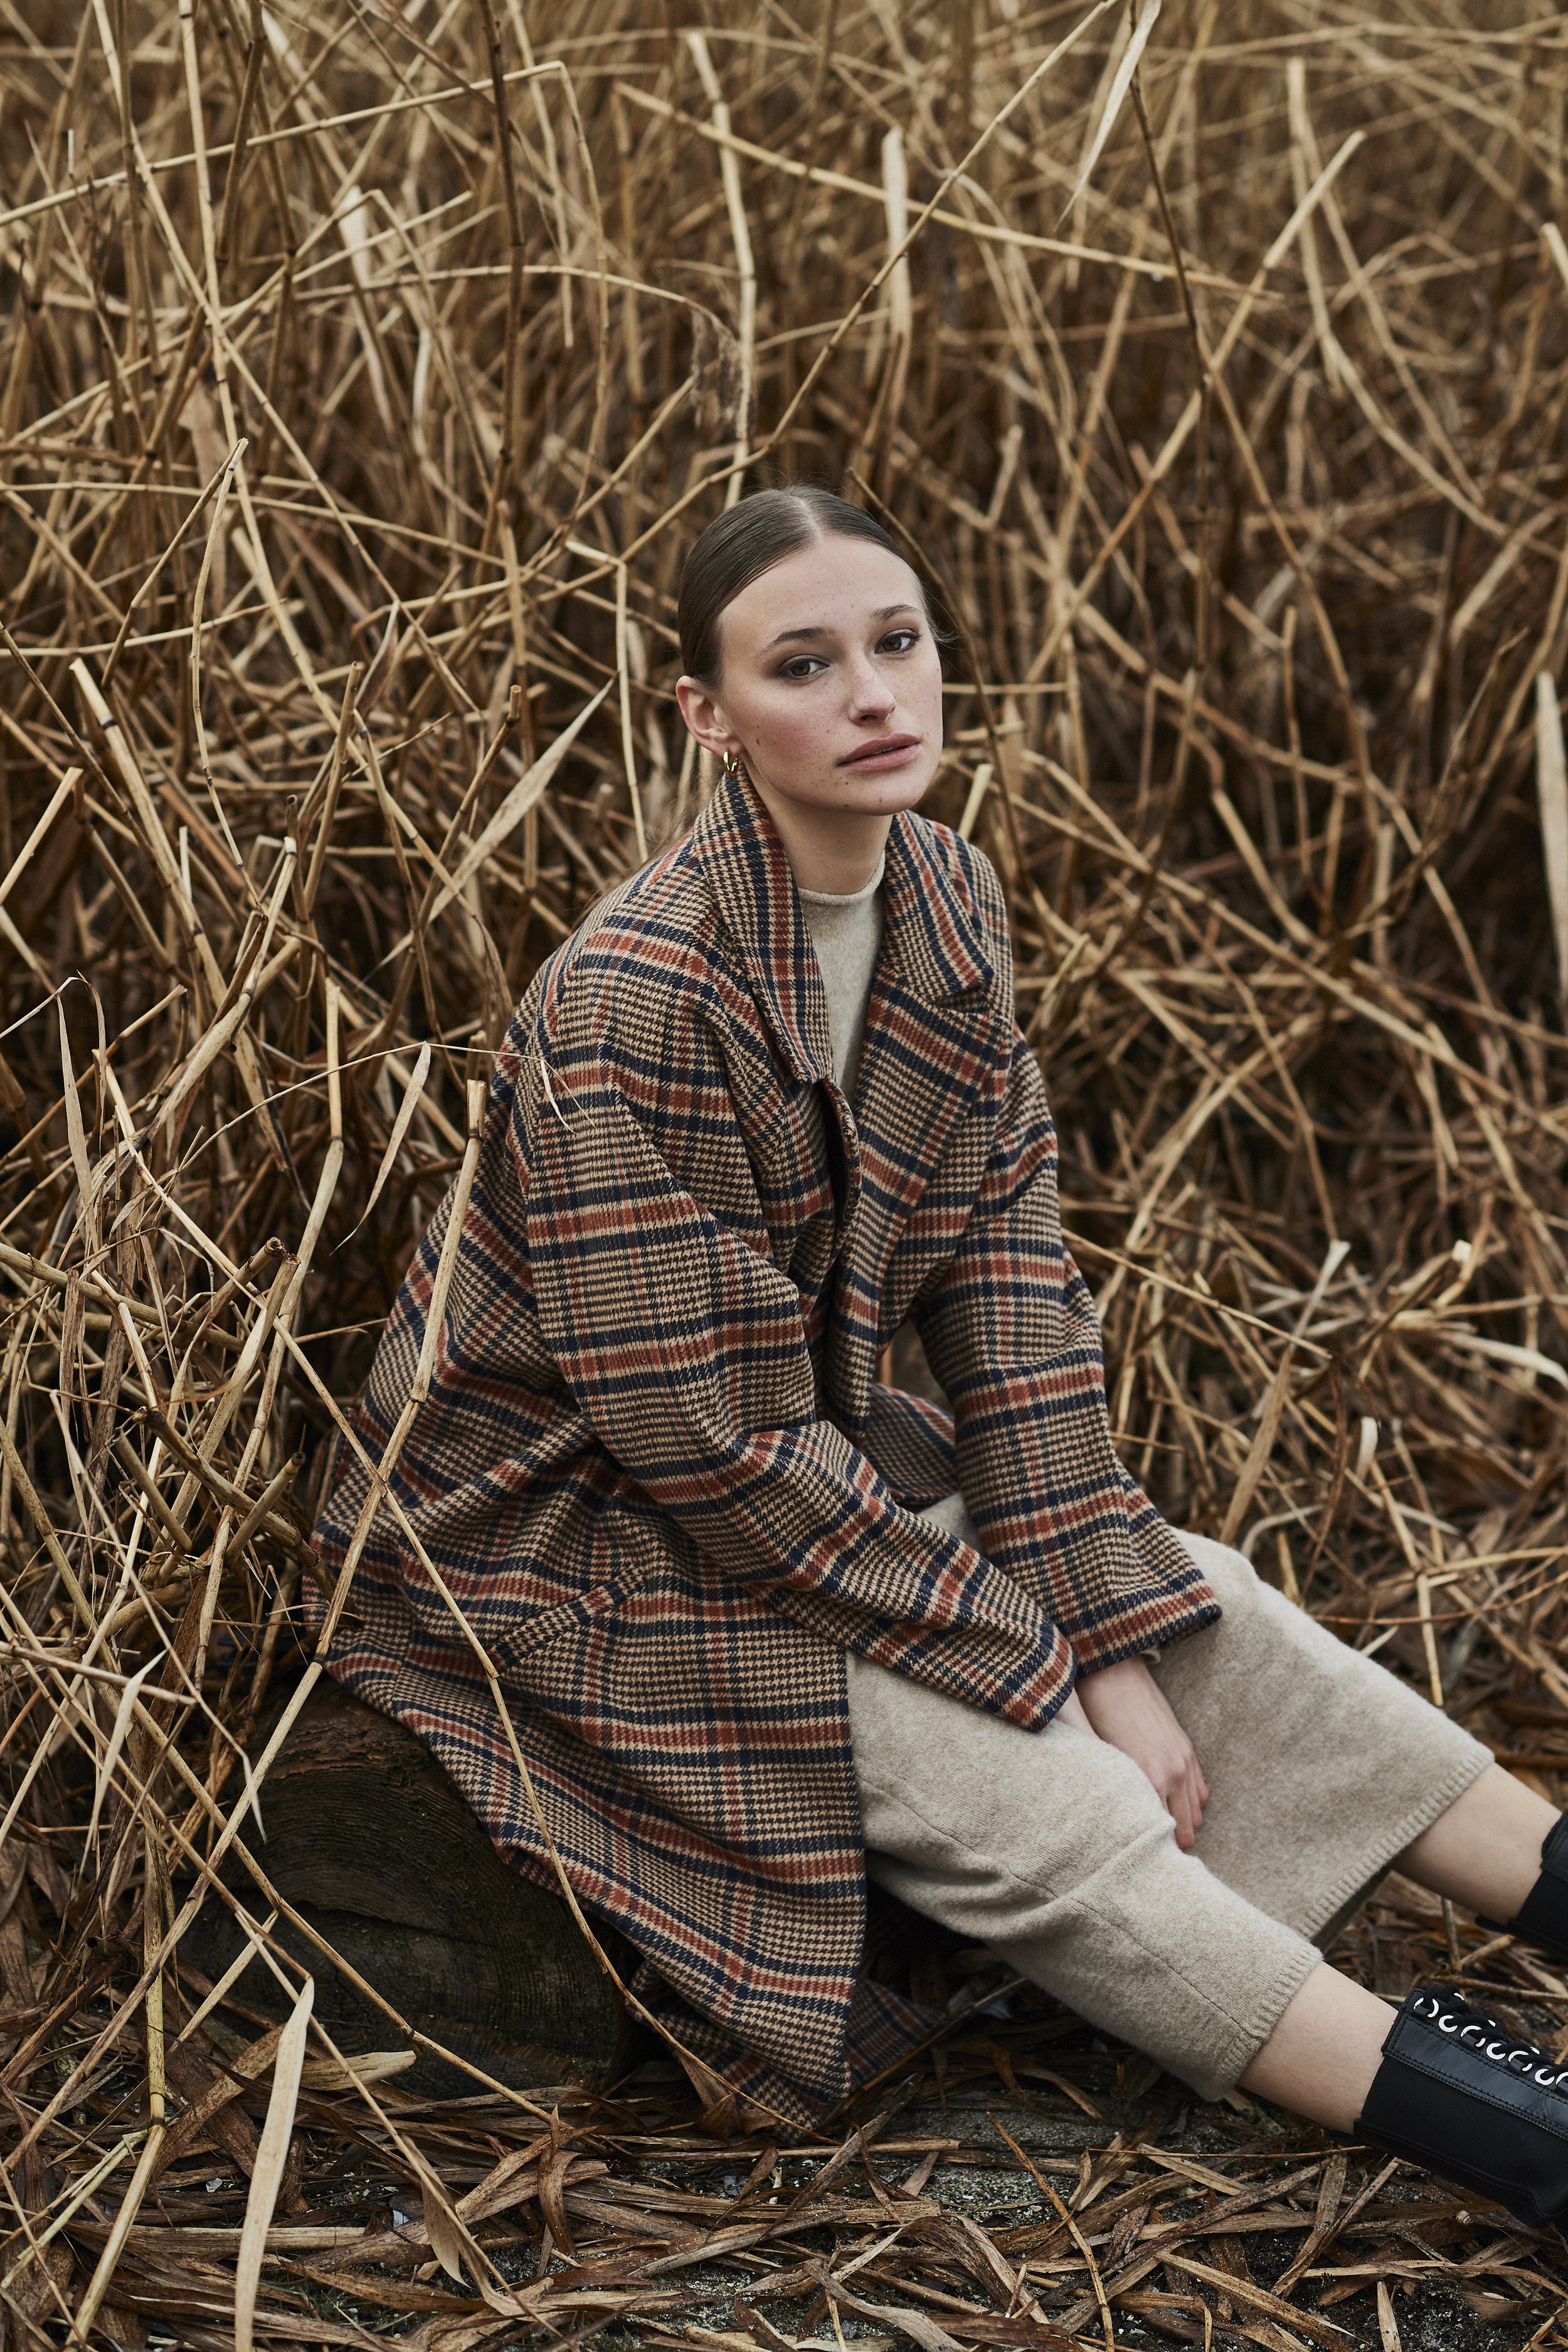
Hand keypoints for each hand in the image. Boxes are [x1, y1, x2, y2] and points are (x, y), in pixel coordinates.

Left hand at [1075, 1658, 1208, 1849]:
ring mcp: (1183, 1760)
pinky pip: (1200, 1789)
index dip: (1154, 1850)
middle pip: (1183, 1828)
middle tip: (1160, 1860)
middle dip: (1174, 1845)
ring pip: (1195, 1812)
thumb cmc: (1098, 1716)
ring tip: (1171, 1841)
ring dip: (1185, 1826)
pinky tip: (1180, 1812)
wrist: (1114, 1674)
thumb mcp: (1104, 1759)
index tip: (1147, 1864)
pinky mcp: (1187, 1748)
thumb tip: (1116, 1820)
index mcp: (1148, 1779)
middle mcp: (1172, 1773)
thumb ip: (1117, 1793)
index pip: (1159, 1830)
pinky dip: (1192, 1804)